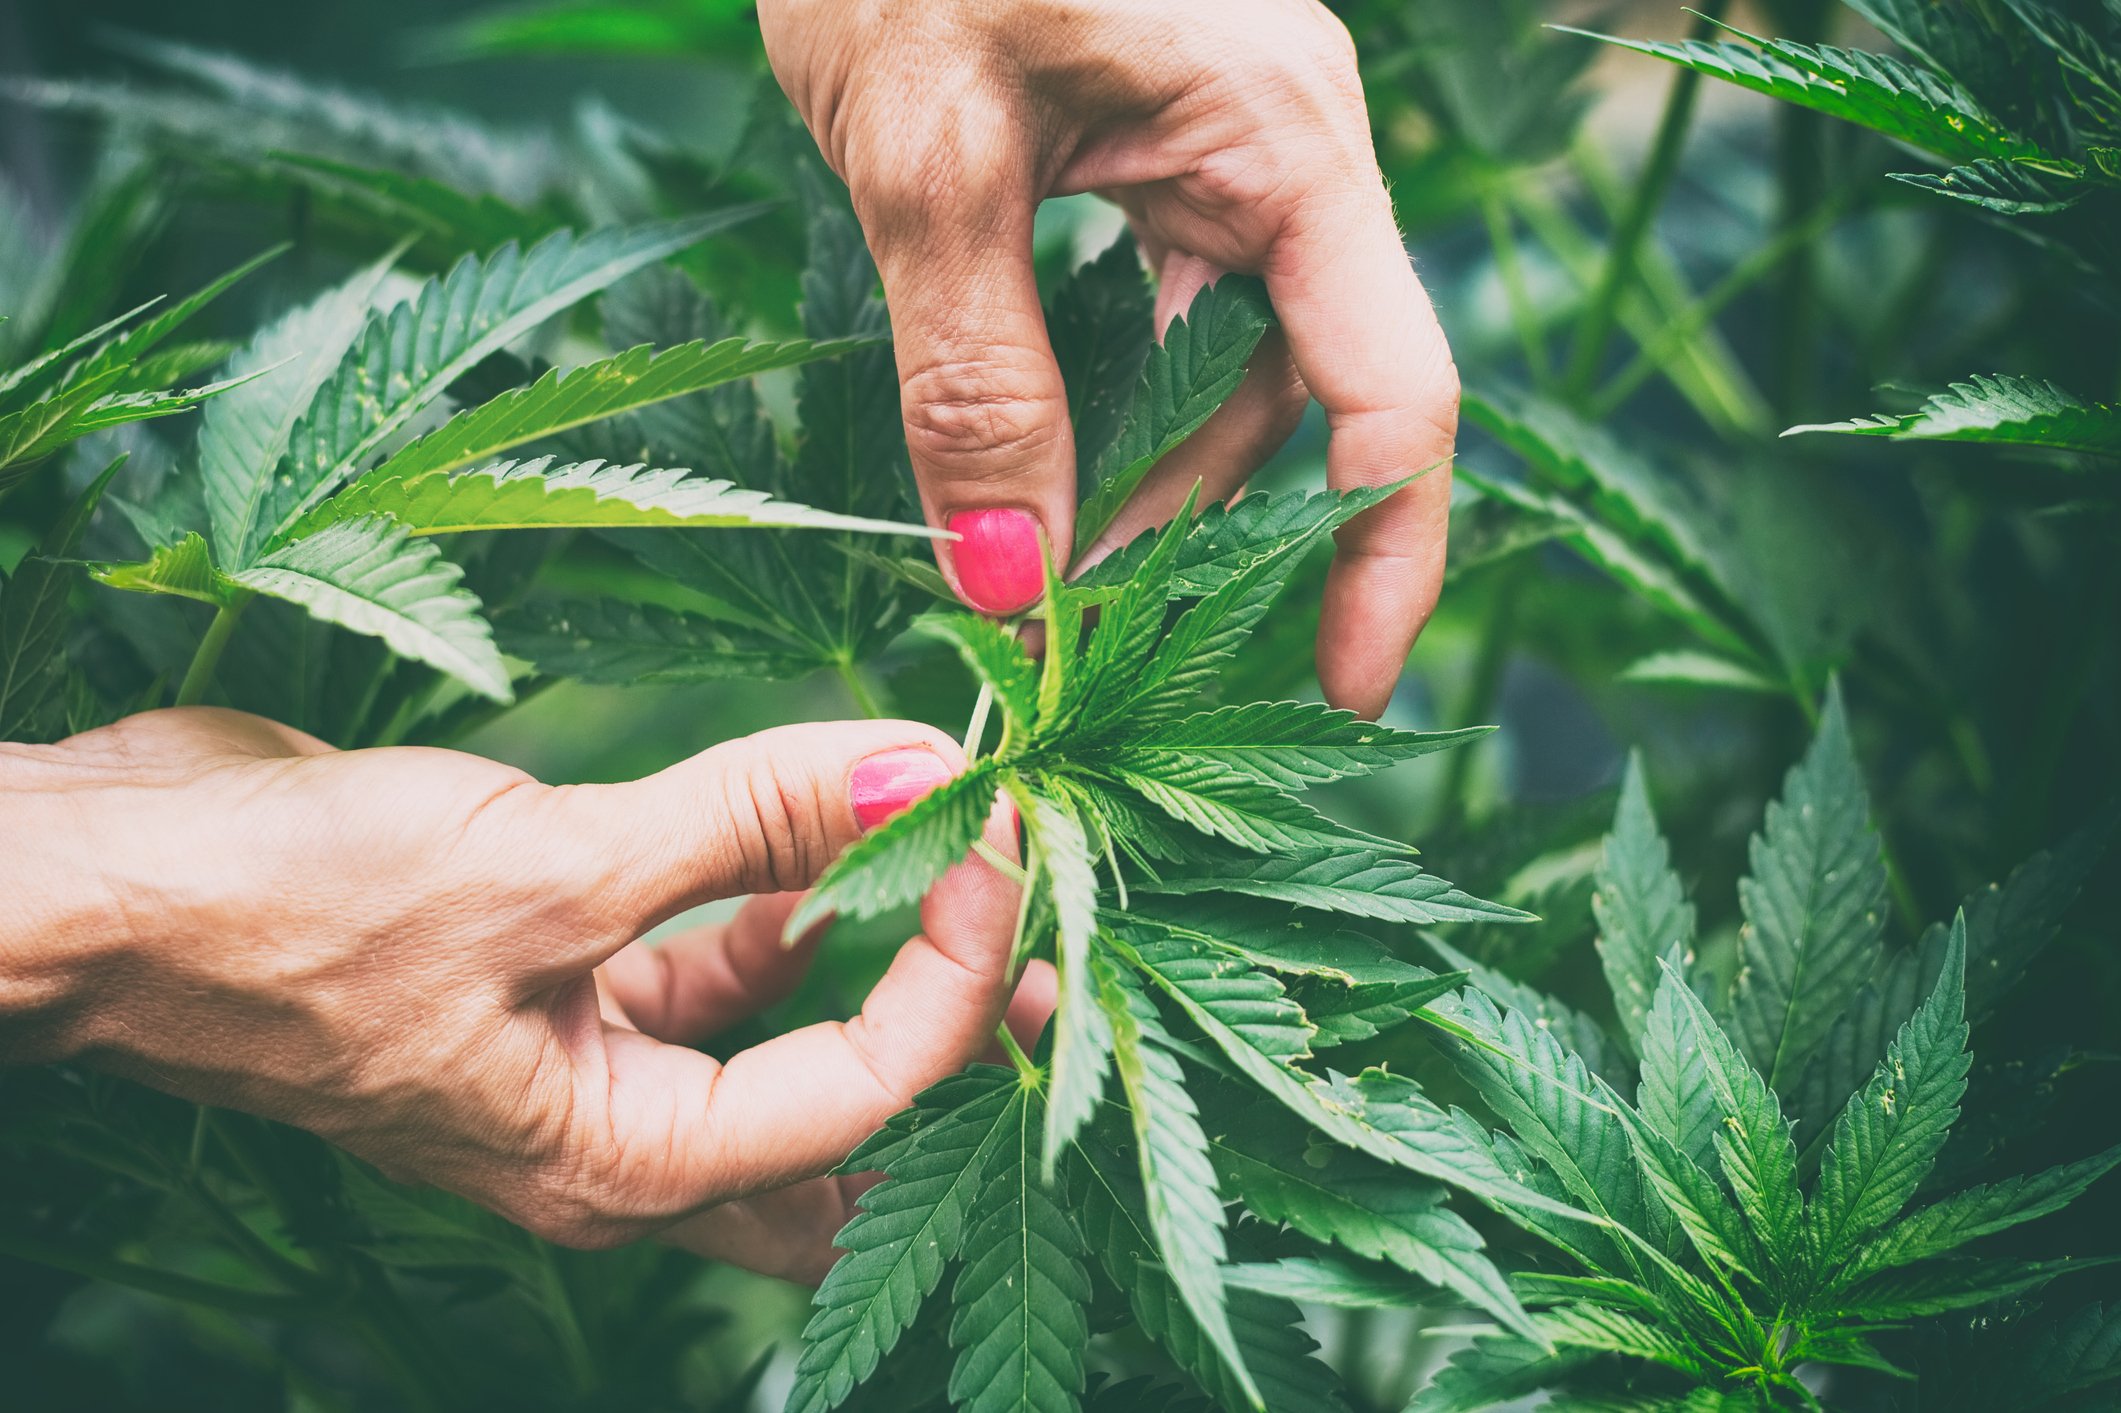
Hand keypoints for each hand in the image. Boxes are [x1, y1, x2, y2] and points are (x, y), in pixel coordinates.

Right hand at [0, 708, 1021, 1281]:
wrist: (116, 882)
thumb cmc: (291, 916)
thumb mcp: (551, 865)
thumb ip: (749, 821)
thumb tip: (913, 774)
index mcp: (621, 1164)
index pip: (863, 1091)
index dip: (955, 968)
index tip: (993, 839)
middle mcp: (616, 1134)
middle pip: (843, 1113)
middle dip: (948, 1026)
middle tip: (1042, 937)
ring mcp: (586, 1056)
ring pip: (778, 1028)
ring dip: (866, 942)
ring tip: (952, 849)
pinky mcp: (559, 973)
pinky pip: (704, 958)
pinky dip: (773, 896)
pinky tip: (822, 818)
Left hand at [761, 0, 1455, 716]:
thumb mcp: (928, 161)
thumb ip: (976, 379)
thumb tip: (1010, 583)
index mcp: (1283, 139)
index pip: (1393, 393)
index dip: (1383, 557)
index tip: (1343, 691)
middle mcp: (1283, 150)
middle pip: (1302, 393)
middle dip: (1204, 525)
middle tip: (1079, 630)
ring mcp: (1223, 144)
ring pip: (1222, 358)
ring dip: (1138, 465)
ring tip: (1032, 550)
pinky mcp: (1154, 141)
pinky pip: (1162, 302)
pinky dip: (1104, 389)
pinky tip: (1031, 444)